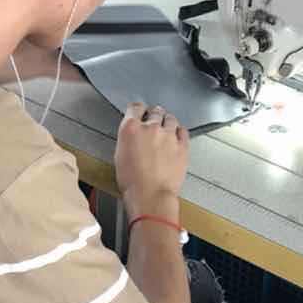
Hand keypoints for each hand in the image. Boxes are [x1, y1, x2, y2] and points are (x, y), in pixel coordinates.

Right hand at [116, 102, 188, 219]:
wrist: (150, 195)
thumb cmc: (133, 182)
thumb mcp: (119, 156)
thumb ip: (128, 139)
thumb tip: (133, 136)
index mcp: (131, 128)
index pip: (135, 107)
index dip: (138, 109)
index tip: (140, 111)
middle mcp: (151, 128)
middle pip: (155, 111)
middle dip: (154, 115)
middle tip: (154, 121)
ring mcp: (168, 136)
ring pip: (170, 118)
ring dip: (167, 122)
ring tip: (166, 128)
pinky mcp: (182, 145)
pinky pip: (183, 131)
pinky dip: (179, 131)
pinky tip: (176, 136)